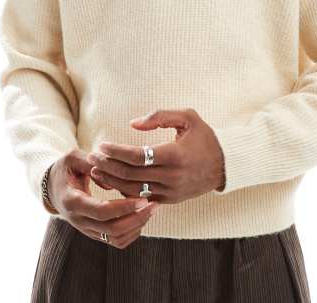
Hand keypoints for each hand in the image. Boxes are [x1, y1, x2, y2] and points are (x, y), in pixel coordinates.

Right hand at [47, 149, 160, 249]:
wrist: (53, 188)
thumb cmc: (65, 168)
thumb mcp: (73, 158)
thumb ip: (91, 164)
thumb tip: (112, 180)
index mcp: (73, 201)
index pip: (102, 211)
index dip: (125, 206)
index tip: (143, 198)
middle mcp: (79, 220)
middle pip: (112, 230)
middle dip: (136, 218)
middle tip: (153, 204)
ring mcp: (86, 229)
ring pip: (116, 239)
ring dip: (136, 227)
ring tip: (150, 209)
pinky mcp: (94, 233)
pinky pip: (115, 241)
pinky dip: (131, 233)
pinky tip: (141, 216)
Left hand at [87, 108, 225, 204]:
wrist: (224, 165)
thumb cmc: (204, 136)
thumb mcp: (187, 117)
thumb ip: (160, 116)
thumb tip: (133, 124)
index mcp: (174, 155)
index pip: (136, 156)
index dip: (116, 152)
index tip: (102, 145)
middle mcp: (171, 177)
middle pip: (130, 174)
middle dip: (108, 166)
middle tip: (92, 157)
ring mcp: (170, 191)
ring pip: (133, 189)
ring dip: (111, 180)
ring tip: (95, 171)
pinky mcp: (169, 200)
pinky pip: (141, 197)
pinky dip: (124, 191)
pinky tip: (112, 182)